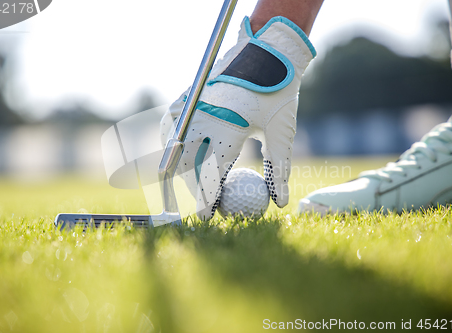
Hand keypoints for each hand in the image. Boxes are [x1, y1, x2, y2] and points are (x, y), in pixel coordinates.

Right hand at [161, 16, 315, 219]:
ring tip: (190, 182)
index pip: (210, 174)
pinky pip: (169, 127)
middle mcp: (202, 116)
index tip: (207, 217)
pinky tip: (180, 153)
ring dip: (178, 167)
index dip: (206, 200)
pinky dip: (171, 143)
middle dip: (190, 188)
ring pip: (172, 147)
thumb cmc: (279, 91)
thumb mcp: (282, 132)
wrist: (267, 49)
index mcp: (227, 127)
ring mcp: (190, 104)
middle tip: (201, 202)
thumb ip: (278, 169)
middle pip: (185, 165)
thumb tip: (279, 202)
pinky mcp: (186, 95)